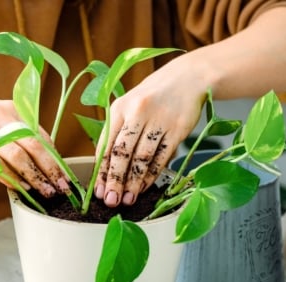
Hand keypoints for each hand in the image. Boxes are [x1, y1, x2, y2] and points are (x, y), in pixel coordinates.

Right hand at [0, 95, 67, 196]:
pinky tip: (19, 188)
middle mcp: (0, 115)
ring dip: (33, 178)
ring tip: (45, 192)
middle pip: (33, 145)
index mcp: (12, 108)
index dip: (55, 156)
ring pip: (16, 157)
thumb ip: (18, 133)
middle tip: (62, 187)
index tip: (65, 174)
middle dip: (51, 169)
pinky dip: (9, 178)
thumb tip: (44, 158)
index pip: (41, 134)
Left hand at [94, 54, 207, 206]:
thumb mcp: (129, 106)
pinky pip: (162, 157)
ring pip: (142, 158)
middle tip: (110, 201)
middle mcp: (137, 113)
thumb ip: (117, 132)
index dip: (101, 170)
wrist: (188, 78)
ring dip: (133, 182)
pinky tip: (144, 187)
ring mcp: (159, 121)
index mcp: (119, 108)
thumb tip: (105, 166)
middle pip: (122, 153)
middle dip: (115, 180)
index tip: (98, 190)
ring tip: (127, 199)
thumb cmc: (153, 96)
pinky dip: (151, 174)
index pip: (106, 145)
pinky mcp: (178, 129)